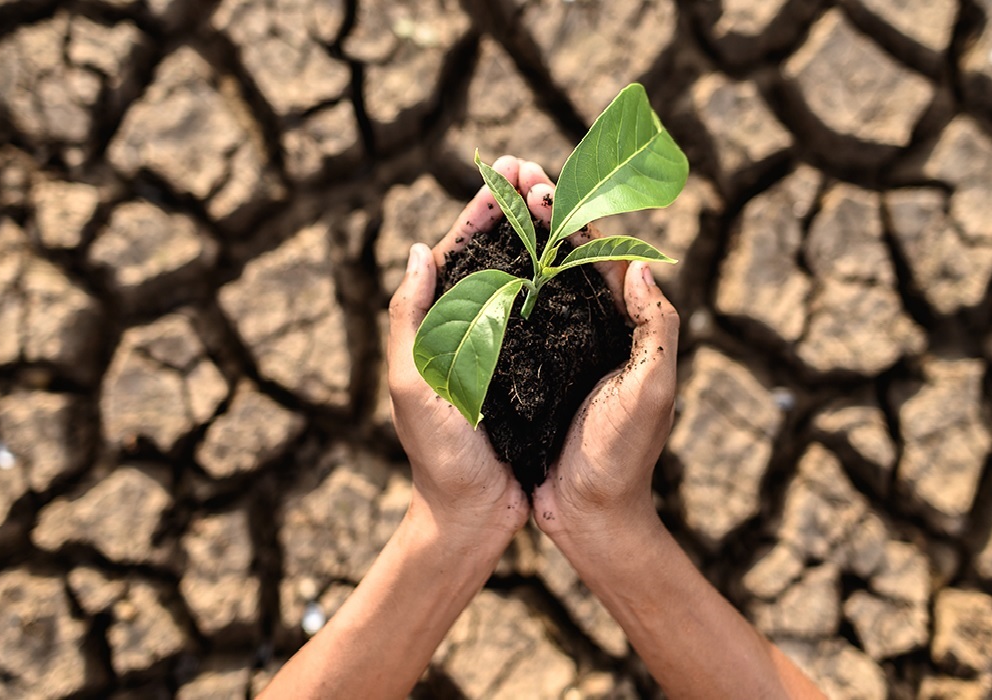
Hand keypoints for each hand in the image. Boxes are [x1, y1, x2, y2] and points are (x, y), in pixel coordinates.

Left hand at [386, 156, 538, 547]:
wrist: (474, 514)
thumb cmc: (439, 455)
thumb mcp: (414, 385)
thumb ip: (409, 319)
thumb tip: (417, 251)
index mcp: (437, 327)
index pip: (457, 253)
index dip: (481, 210)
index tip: (506, 170)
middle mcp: (471, 329)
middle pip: (494, 256)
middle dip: (515, 210)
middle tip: (539, 170)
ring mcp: (504, 347)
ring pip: (524, 278)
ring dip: (540, 237)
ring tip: (562, 199)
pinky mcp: (535, 369)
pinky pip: (550, 315)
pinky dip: (563, 282)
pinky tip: (583, 260)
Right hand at [518, 163, 680, 544]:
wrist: (590, 516)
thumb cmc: (623, 456)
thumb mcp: (650, 389)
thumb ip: (656, 328)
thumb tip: (644, 264)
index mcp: (623, 327)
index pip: (600, 255)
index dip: (572, 215)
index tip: (543, 182)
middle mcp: (592, 331)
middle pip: (566, 257)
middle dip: (541, 212)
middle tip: (512, 171)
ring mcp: (560, 351)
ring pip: (537, 281)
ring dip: (518, 239)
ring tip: (493, 201)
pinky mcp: (532, 375)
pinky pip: (514, 320)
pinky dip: (498, 287)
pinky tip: (475, 267)